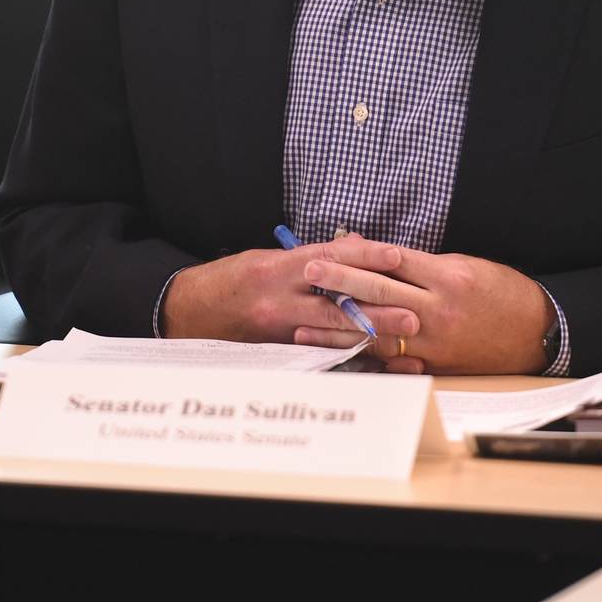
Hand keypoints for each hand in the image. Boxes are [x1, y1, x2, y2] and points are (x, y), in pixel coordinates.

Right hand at [159, 246, 418, 344]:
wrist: (188, 311)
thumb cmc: (231, 280)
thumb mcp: (267, 257)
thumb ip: (308, 257)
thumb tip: (350, 247)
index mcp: (277, 268)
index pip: (330, 258)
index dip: (365, 256)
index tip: (397, 255)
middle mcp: (278, 299)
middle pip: (337, 303)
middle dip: (378, 309)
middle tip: (413, 314)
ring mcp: (276, 329)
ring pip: (332, 333)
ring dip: (369, 335)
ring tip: (401, 338)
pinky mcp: (275, 351)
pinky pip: (317, 351)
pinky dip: (345, 350)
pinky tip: (370, 355)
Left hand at [289, 235, 551, 374]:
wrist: (538, 332)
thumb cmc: (500, 292)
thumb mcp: (464, 265)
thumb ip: (419, 264)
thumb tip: (376, 252)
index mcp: (446, 278)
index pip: (392, 262)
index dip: (356, 256)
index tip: (325, 251)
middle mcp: (438, 310)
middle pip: (379, 293)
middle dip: (340, 283)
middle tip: (308, 273)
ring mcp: (436, 342)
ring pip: (378, 333)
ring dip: (339, 330)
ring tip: (304, 325)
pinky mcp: (437, 366)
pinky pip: (394, 362)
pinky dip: (364, 358)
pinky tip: (338, 355)